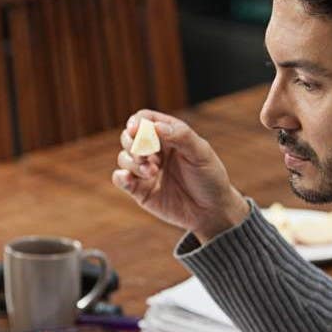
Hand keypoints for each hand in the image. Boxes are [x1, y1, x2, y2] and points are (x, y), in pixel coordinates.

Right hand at [113, 109, 250, 241]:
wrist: (211, 212)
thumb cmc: (210, 178)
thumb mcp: (201, 154)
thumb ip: (181, 136)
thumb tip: (156, 126)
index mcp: (169, 136)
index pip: (145, 119)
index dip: (137, 122)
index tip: (136, 130)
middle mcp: (155, 151)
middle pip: (129, 137)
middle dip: (133, 144)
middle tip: (145, 155)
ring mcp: (145, 170)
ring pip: (123, 158)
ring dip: (133, 163)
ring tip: (152, 173)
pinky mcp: (139, 190)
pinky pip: (120, 179)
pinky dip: (120, 177)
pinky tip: (129, 179)